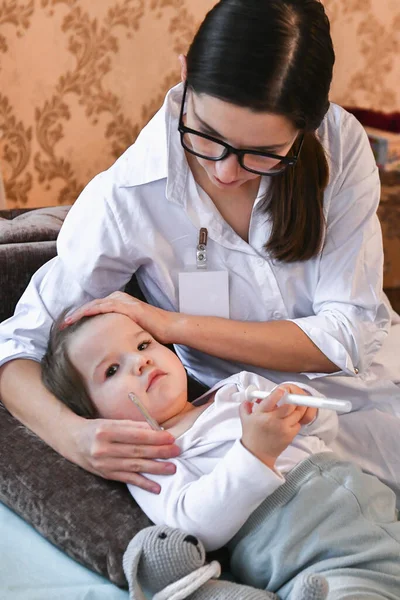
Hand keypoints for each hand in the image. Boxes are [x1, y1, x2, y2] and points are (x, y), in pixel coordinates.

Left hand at [62, 291, 177, 344]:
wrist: (169, 328)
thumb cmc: (153, 331)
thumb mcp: (131, 330)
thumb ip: (119, 330)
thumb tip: (109, 343)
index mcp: (119, 303)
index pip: (95, 308)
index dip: (81, 316)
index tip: (68, 326)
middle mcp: (119, 299)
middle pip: (92, 305)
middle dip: (76, 315)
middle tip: (62, 325)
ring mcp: (124, 301)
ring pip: (95, 305)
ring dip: (79, 313)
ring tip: (67, 322)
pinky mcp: (128, 307)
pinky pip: (105, 306)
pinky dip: (92, 310)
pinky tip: (81, 316)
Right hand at [71, 417, 180, 492]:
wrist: (72, 441)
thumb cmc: (96, 428)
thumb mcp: (112, 422)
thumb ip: (133, 426)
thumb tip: (156, 430)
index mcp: (106, 431)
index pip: (136, 435)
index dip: (154, 438)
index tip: (170, 438)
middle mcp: (104, 449)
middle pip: (137, 451)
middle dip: (159, 452)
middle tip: (176, 451)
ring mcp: (105, 464)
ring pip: (135, 466)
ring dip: (155, 468)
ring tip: (172, 468)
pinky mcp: (106, 474)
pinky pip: (128, 479)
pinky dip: (143, 484)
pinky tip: (156, 487)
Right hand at [240, 385, 315, 468]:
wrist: (257, 454)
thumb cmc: (251, 435)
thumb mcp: (244, 419)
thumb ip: (245, 406)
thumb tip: (249, 399)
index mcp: (260, 414)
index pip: (271, 400)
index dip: (279, 393)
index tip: (282, 390)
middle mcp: (272, 420)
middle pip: (289, 406)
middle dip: (291, 401)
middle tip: (291, 399)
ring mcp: (282, 428)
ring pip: (296, 414)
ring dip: (295, 410)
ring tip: (292, 410)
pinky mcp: (289, 435)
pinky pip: (298, 424)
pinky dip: (296, 421)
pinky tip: (290, 421)